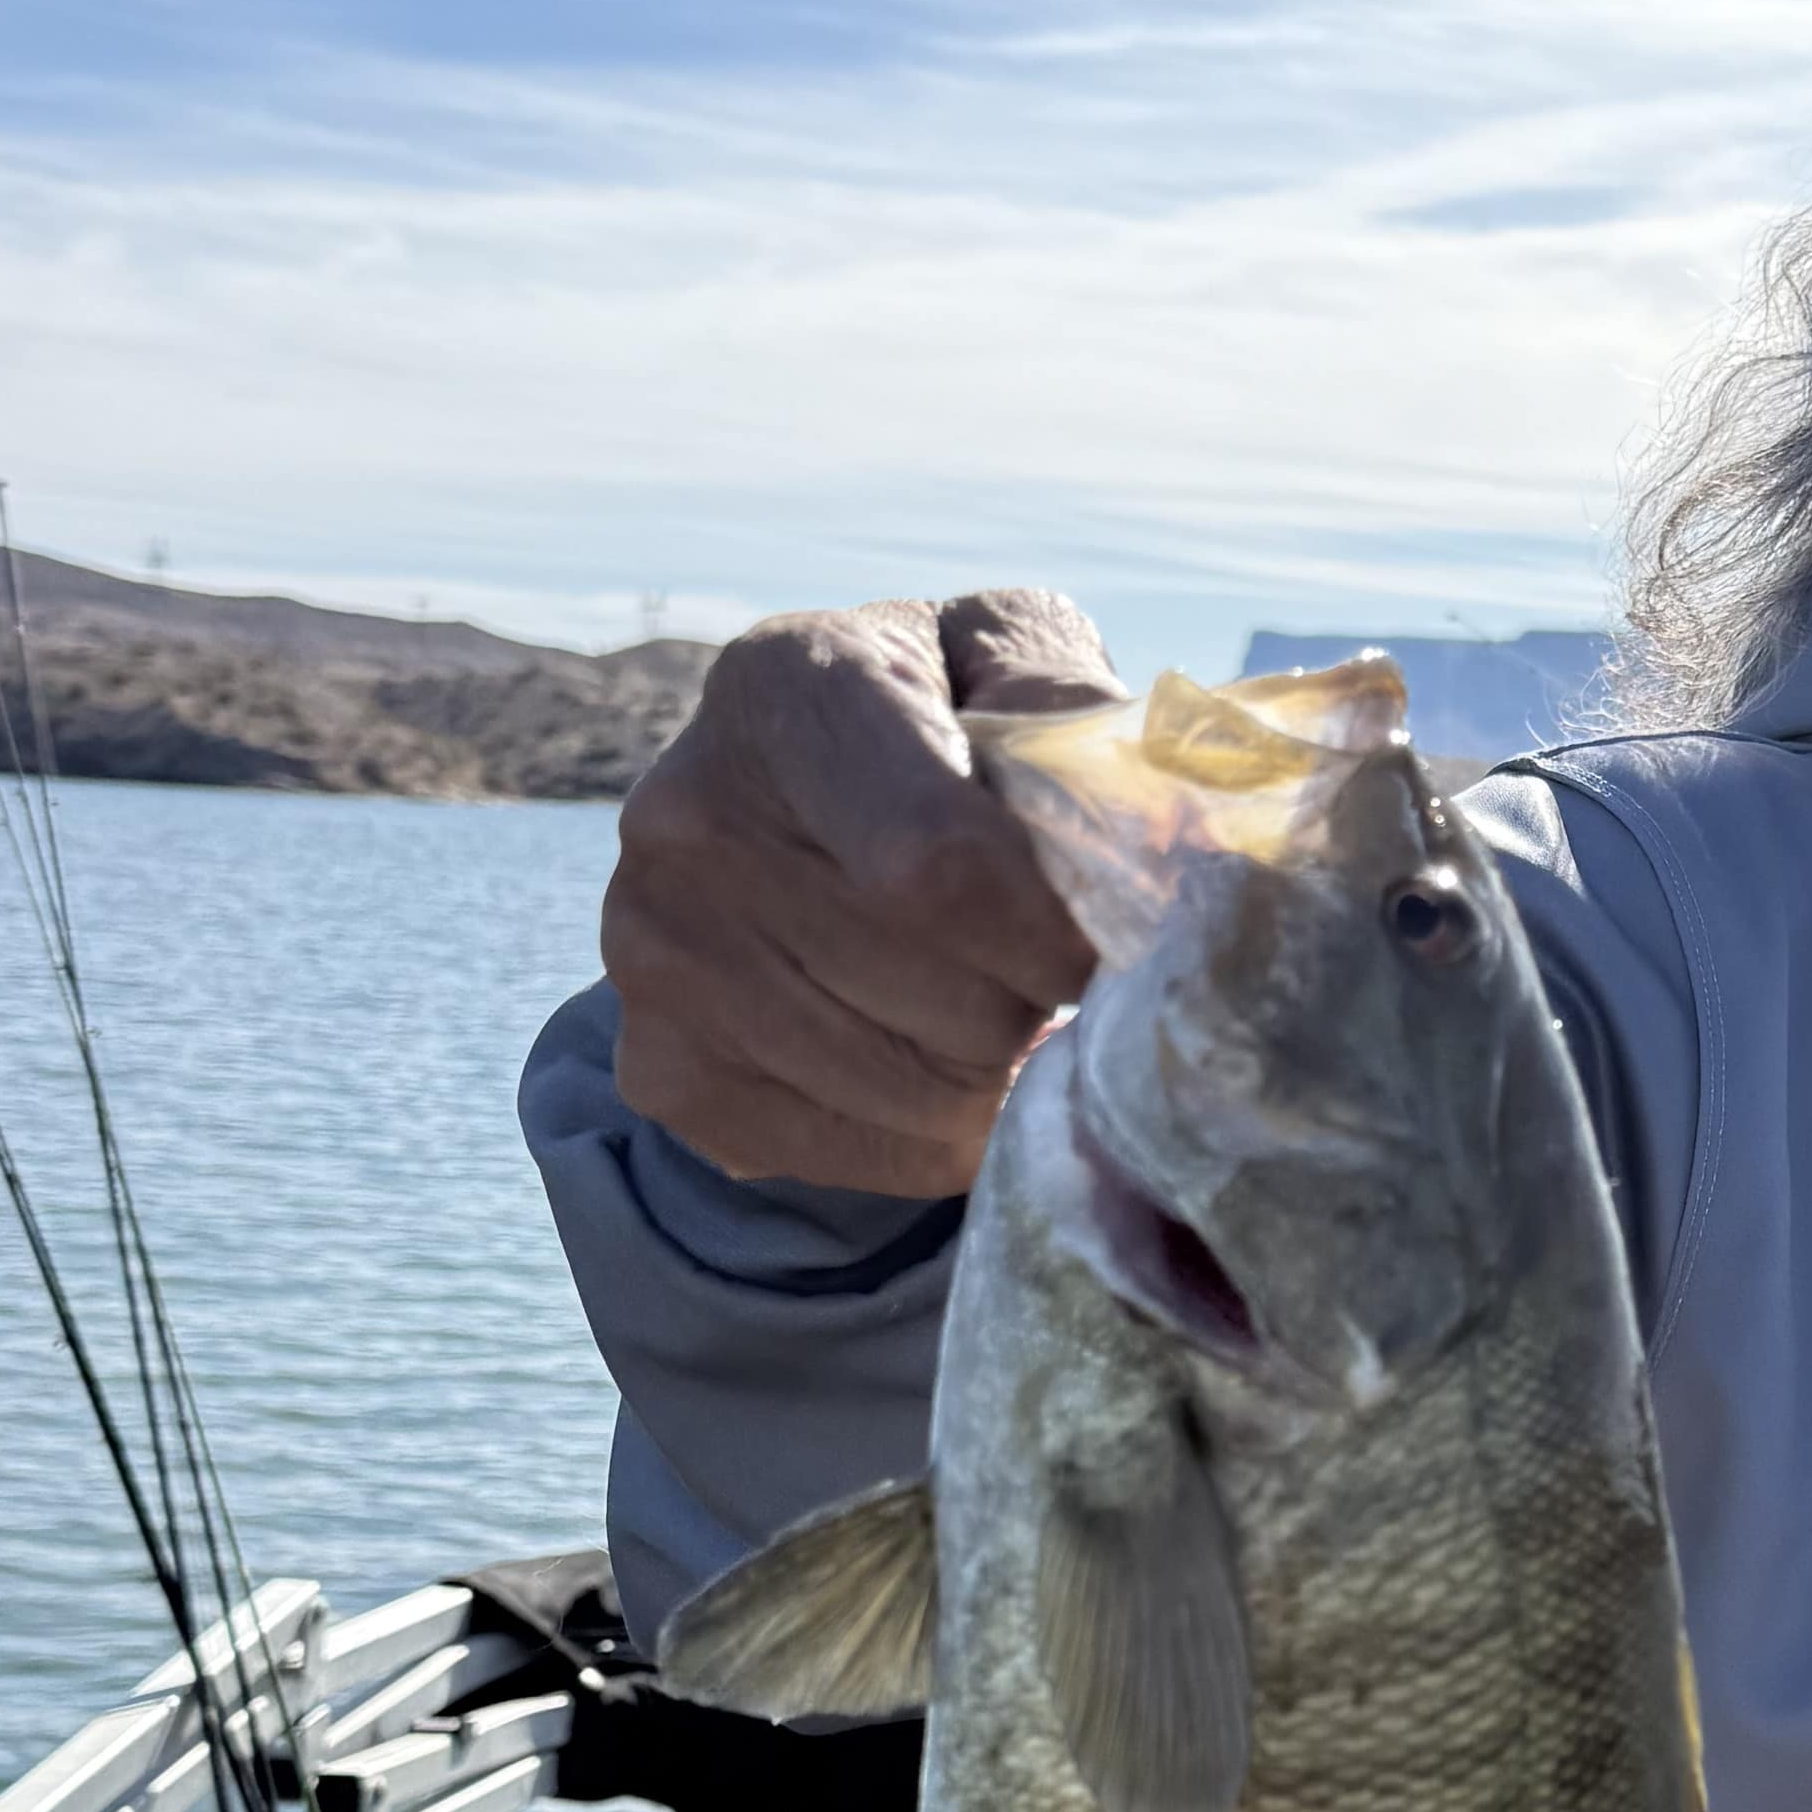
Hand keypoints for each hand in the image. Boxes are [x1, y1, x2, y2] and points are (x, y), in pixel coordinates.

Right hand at [605, 587, 1125, 1198]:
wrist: (786, 795)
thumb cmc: (933, 716)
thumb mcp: (1010, 658)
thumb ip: (1075, 715)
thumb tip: (1157, 839)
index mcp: (786, 687)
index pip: (944, 865)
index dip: (1054, 934)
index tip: (1099, 936)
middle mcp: (688, 817)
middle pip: (949, 998)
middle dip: (1039, 1003)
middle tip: (1046, 966)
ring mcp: (654, 954)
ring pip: (920, 1094)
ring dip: (1000, 1072)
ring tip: (995, 1001)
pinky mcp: (660, 1066)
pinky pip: (866, 1153)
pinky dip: (941, 1132)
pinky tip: (935, 1053)